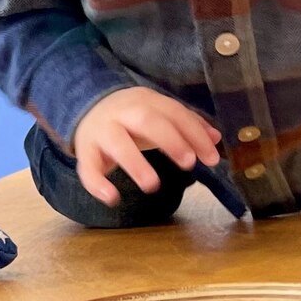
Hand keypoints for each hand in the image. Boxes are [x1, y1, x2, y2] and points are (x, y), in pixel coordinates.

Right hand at [68, 88, 221, 207]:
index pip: (173, 112)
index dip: (194, 134)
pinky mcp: (85, 151)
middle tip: (189, 164)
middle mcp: (123, 113)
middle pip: (146, 120)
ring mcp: (101, 131)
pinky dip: (97, 184)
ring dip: (135, 164)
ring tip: (153, 185)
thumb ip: (186, 124)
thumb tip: (215, 138)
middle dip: (170, 140)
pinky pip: (87, 167)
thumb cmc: (130, 118)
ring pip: (117, 143)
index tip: (211, 158)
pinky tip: (112, 198)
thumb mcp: (158, 115)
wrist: (86, 108)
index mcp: (145, 101)